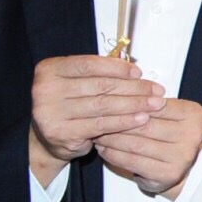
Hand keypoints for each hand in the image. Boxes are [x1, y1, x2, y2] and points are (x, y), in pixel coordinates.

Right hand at [28, 54, 165, 181]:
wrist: (50, 137)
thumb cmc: (71, 103)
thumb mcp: (80, 82)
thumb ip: (101, 73)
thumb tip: (137, 71)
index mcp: (50, 69)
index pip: (89, 65)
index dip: (117, 68)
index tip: (140, 73)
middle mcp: (45, 89)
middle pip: (100, 86)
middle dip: (133, 88)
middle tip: (157, 91)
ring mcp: (49, 112)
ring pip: (102, 105)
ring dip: (134, 104)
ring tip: (155, 104)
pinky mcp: (60, 132)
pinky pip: (100, 124)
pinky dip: (124, 121)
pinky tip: (142, 119)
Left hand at [94, 97, 201, 195]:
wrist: (183, 165)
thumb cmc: (169, 134)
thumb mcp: (166, 113)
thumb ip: (149, 103)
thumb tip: (117, 94)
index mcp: (193, 114)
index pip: (155, 105)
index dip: (129, 104)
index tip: (110, 102)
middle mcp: (192, 135)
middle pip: (144, 125)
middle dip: (116, 122)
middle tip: (97, 119)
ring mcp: (182, 156)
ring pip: (135, 144)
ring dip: (111, 139)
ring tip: (98, 133)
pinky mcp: (168, 174)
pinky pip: (132, 162)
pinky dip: (113, 155)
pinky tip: (105, 149)